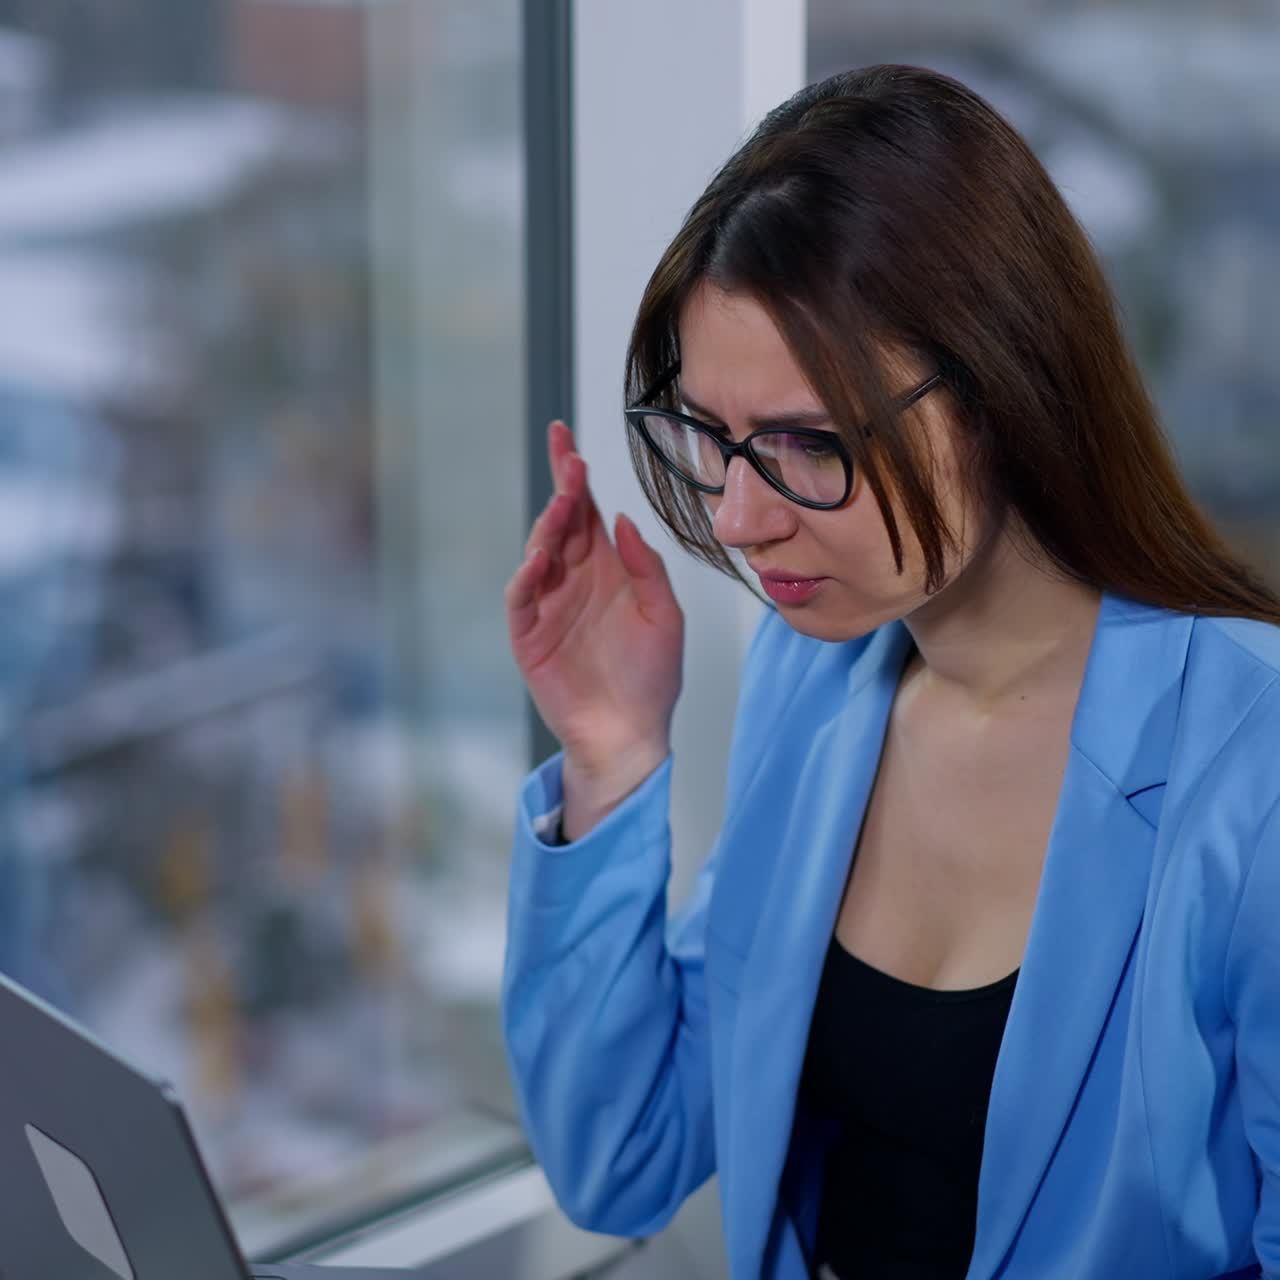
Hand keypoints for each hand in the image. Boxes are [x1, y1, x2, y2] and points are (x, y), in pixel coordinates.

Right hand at [506, 422, 683, 836]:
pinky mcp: (530, 636)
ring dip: (548, 526)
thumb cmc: (652, 679)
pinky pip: (522, 598)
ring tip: (562, 504)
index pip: (587, 514)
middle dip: (561, 486)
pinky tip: (540, 557)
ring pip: (540, 553)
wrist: (631, 734)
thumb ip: (649, 569)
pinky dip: (526, 576)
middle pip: (561, 523)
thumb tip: (626, 522)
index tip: (570, 443)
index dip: (575, 478)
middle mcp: (573, 580)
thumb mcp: (666, 616)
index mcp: (607, 570)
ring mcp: (548, 606)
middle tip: (566, 453)